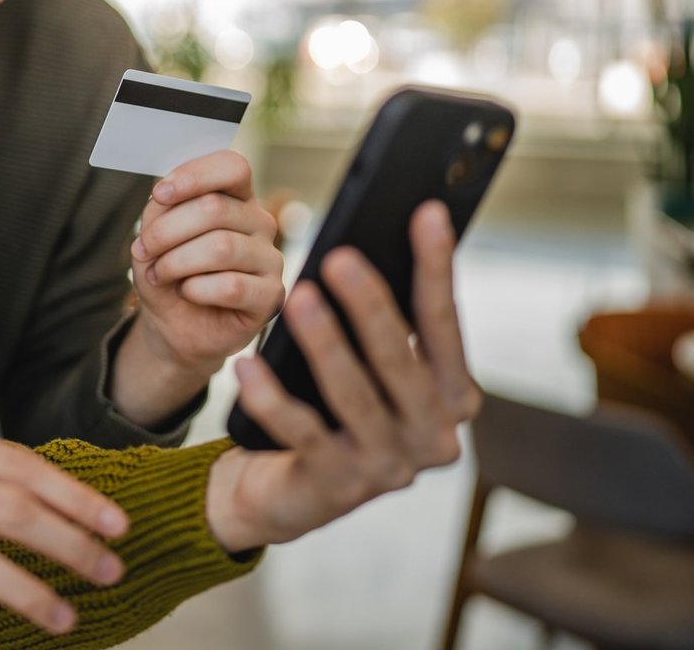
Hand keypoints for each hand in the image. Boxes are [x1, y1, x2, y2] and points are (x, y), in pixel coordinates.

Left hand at [110, 151, 284, 425]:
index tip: (160, 194)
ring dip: (176, 262)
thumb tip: (165, 197)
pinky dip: (196, 289)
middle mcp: (259, 222)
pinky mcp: (271, 296)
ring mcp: (270, 258)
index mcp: (236, 198)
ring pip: (222, 247)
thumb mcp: (154, 236)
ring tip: (160, 274)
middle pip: (215, 209)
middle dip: (166, 231)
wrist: (174, 324)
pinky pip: (231, 286)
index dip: (194, 176)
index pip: (232, 167)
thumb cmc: (168, 273)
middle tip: (144, 251)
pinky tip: (188, 293)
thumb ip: (161, 211)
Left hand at [204, 201, 480, 552]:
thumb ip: (384, 318)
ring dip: (323, 343)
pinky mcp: (337, 487)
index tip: (426, 212)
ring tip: (295, 297)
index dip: (435, 268)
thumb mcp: (368, 365)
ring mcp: (388, 467)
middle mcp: (433, 436)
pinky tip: (248, 363)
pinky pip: (300, 433)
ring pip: (353, 395)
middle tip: (338, 257)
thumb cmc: (334, 405)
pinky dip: (271, 397)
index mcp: (452, 397)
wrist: (291, 487)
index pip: (445, 324)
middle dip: (370, 305)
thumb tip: (377, 235)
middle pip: (401, 361)